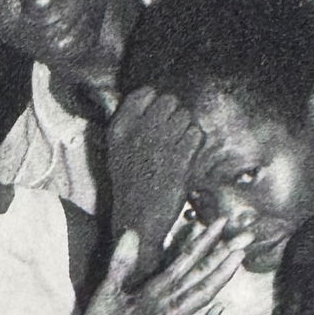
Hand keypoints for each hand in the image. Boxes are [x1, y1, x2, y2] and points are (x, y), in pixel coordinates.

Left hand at [77, 220, 244, 314]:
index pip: (186, 260)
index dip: (204, 240)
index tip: (222, 221)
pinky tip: (220, 309)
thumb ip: (123, 263)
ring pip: (200, 295)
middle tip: (248, 234)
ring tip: (239, 257)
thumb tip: (133, 232)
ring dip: (220, 277)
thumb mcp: (109, 289)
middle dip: (223, 254)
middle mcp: (168, 304)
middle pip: (201, 274)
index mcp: (157, 290)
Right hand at [103, 87, 203, 277]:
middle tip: (172, 135)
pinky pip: (196, 135)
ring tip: (179, 148)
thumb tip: (150, 100)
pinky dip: (196, 144)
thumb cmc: (130, 186)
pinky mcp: (180, 159)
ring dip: (186, 130)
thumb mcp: (117, 151)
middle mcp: (139, 131)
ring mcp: (160, 144)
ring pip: (185, 117)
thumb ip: (129, 124)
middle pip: (169, 101)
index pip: (145, 94)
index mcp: (120, 128)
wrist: (137, 220)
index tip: (158, 117)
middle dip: (174, 115)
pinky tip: (187, 157)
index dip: (156, 102)